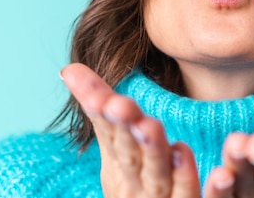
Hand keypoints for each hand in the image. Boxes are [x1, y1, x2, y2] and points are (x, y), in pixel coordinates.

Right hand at [61, 63, 199, 197]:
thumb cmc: (136, 189)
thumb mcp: (117, 152)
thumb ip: (101, 111)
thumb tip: (69, 69)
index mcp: (118, 167)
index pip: (109, 133)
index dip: (101, 112)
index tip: (101, 93)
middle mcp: (134, 185)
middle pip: (129, 154)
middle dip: (124, 130)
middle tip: (120, 105)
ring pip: (156, 175)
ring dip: (153, 151)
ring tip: (150, 125)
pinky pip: (185, 195)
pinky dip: (185, 178)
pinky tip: (184, 152)